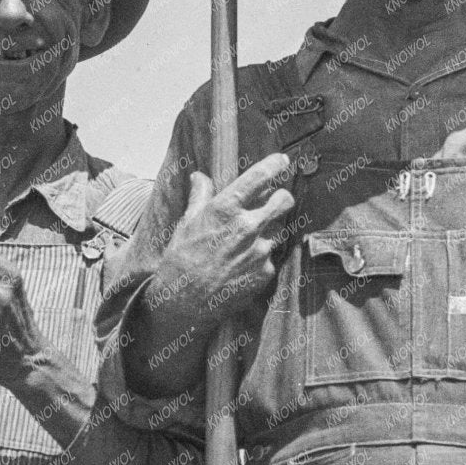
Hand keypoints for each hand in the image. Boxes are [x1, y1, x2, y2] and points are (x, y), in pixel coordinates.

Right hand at [146, 152, 295, 327]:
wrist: (184, 304)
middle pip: (284, 201)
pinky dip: (260, 259)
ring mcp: (260, 251)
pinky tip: (241, 265)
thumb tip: (200, 176)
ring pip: (280, 229)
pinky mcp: (265, 272)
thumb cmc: (181, 260)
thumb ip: (200, 196)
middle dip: (282, 198)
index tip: (282, 161)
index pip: (260, 178)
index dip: (275, 165)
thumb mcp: (187, 223)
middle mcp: (248, 227)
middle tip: (275, 200)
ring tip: (249, 240)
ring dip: (270, 229)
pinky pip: (270, 258)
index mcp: (226, 209)